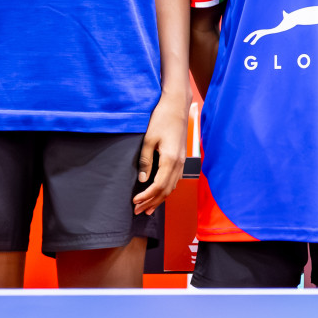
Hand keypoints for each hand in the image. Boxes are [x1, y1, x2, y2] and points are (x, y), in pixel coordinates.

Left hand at [133, 94, 188, 214]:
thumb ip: (146, 161)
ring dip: (160, 198)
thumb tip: (143, 180)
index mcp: (171, 160)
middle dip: (152, 202)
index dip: (147, 196)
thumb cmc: (162, 119)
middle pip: (166, 190)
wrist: (177, 105)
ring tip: (148, 208)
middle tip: (138, 211)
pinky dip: (166, 189)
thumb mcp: (149, 140)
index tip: (135, 202)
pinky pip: (175, 179)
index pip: (158, 186)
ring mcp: (182, 161)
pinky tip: (160, 192)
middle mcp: (179, 163)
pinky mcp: (182, 157)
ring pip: (172, 186)